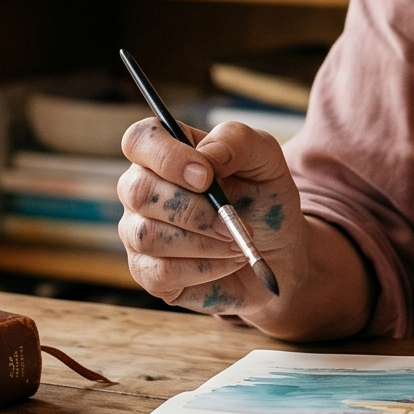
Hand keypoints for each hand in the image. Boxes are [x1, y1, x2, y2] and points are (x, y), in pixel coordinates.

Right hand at [117, 118, 306, 317]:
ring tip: (237, 242)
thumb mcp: (264, 157)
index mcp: (164, 151)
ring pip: (149, 235)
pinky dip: (204, 268)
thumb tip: (205, 157)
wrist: (276, 253)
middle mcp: (141, 189)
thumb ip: (235, 141)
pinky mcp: (146, 273)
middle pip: (139, 192)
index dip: (166, 156)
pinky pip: (160, 272)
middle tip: (233, 221)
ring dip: (205, 242)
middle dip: (195, 210)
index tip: (206, 177)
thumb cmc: (263, 198)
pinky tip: (227, 262)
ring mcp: (137, 232)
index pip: (138, 140)